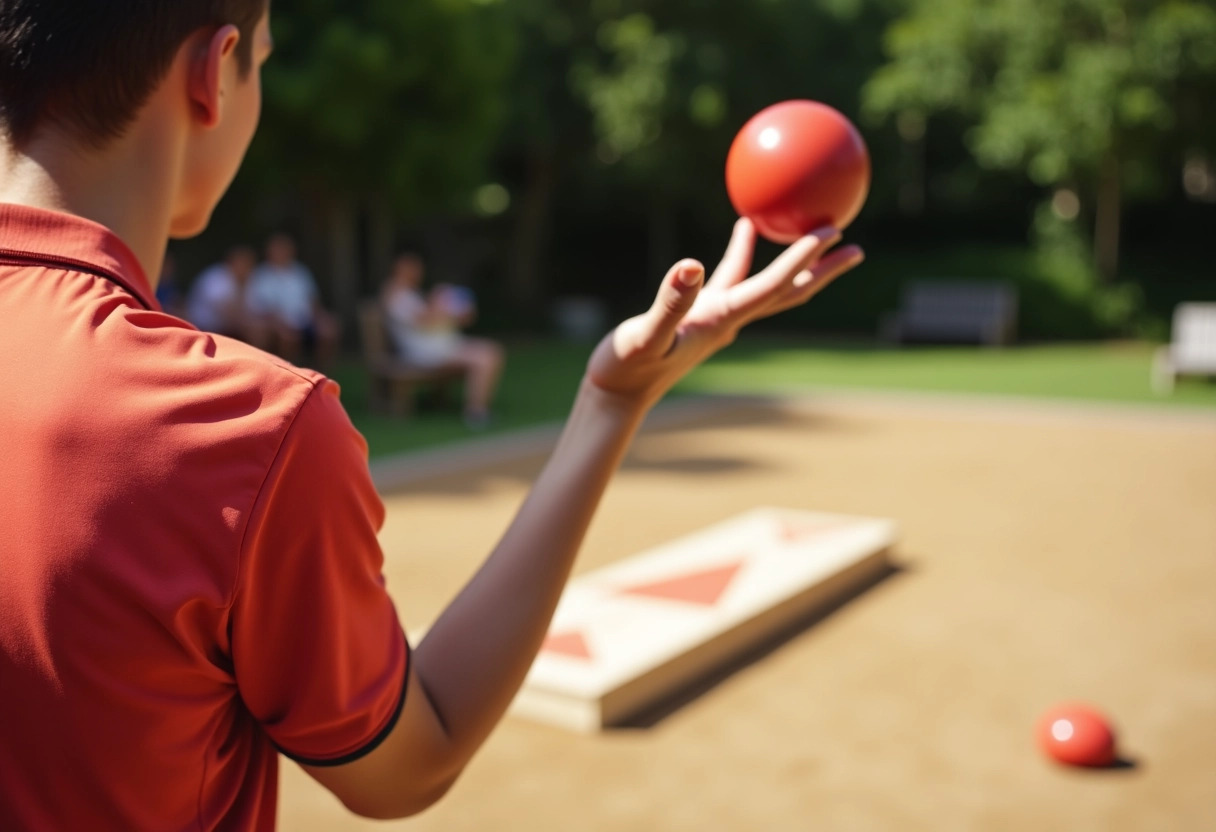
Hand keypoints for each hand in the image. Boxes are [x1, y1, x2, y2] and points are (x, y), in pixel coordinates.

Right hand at [585, 219, 862, 408]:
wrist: (616, 396)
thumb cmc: (625, 369)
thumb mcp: (643, 335)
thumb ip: (669, 302)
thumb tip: (693, 264)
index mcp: (720, 320)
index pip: (772, 285)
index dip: (801, 257)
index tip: (829, 232)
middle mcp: (729, 320)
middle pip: (789, 291)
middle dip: (823, 270)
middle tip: (855, 246)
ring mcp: (718, 319)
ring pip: (768, 285)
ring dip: (795, 261)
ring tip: (819, 233)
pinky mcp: (702, 316)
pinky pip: (736, 278)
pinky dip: (745, 253)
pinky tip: (746, 227)